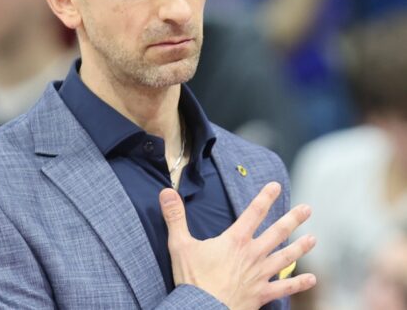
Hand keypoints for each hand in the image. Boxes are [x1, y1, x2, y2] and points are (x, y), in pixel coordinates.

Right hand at [159, 182, 315, 309]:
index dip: (265, 197)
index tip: (276, 185)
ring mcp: (259, 275)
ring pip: (285, 257)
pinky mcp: (261, 295)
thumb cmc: (192, 278)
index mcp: (235, 239)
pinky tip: (312, 279)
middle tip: (308, 209)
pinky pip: (284, 288)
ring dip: (300, 247)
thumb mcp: (180, 244)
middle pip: (277, 232)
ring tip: (314, 238)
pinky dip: (298, 283)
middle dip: (293, 219)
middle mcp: (252, 254)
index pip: (253, 212)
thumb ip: (175, 216)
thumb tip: (166, 191)